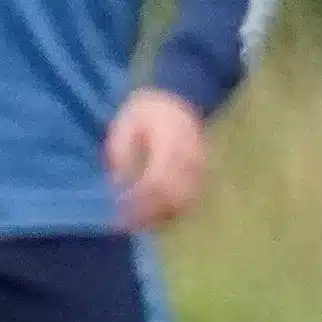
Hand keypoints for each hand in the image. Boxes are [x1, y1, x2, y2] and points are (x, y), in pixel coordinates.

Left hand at [105, 89, 208, 230]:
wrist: (178, 96)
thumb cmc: (146, 110)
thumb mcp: (124, 125)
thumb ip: (121, 153)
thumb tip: (119, 184)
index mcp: (168, 143)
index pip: (156, 181)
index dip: (138, 199)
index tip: (119, 208)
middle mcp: (188, 157)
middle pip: (174, 195)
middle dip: (149, 214)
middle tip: (126, 225)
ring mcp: (199, 164)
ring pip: (186, 199)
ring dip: (164, 215)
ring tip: (141, 224)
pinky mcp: (202, 169)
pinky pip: (193, 195)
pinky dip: (177, 209)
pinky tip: (159, 214)